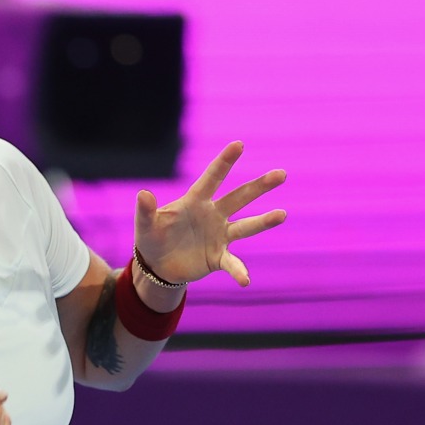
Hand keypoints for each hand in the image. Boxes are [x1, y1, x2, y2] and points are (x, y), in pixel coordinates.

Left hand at [134, 141, 286, 286]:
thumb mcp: (145, 225)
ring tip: (281, 215)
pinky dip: (238, 271)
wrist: (157, 266)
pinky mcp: (219, 257)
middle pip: (239, 197)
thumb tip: (143, 194)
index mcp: (195, 201)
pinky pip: (232, 263)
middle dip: (259, 186)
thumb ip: (145, 211)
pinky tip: (245, 280)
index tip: (239, 144)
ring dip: (263, 222)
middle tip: (281, 174)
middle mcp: (213, 215)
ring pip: (245, 226)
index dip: (224, 161)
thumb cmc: (152, 238)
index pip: (212, 178)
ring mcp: (219, 235)